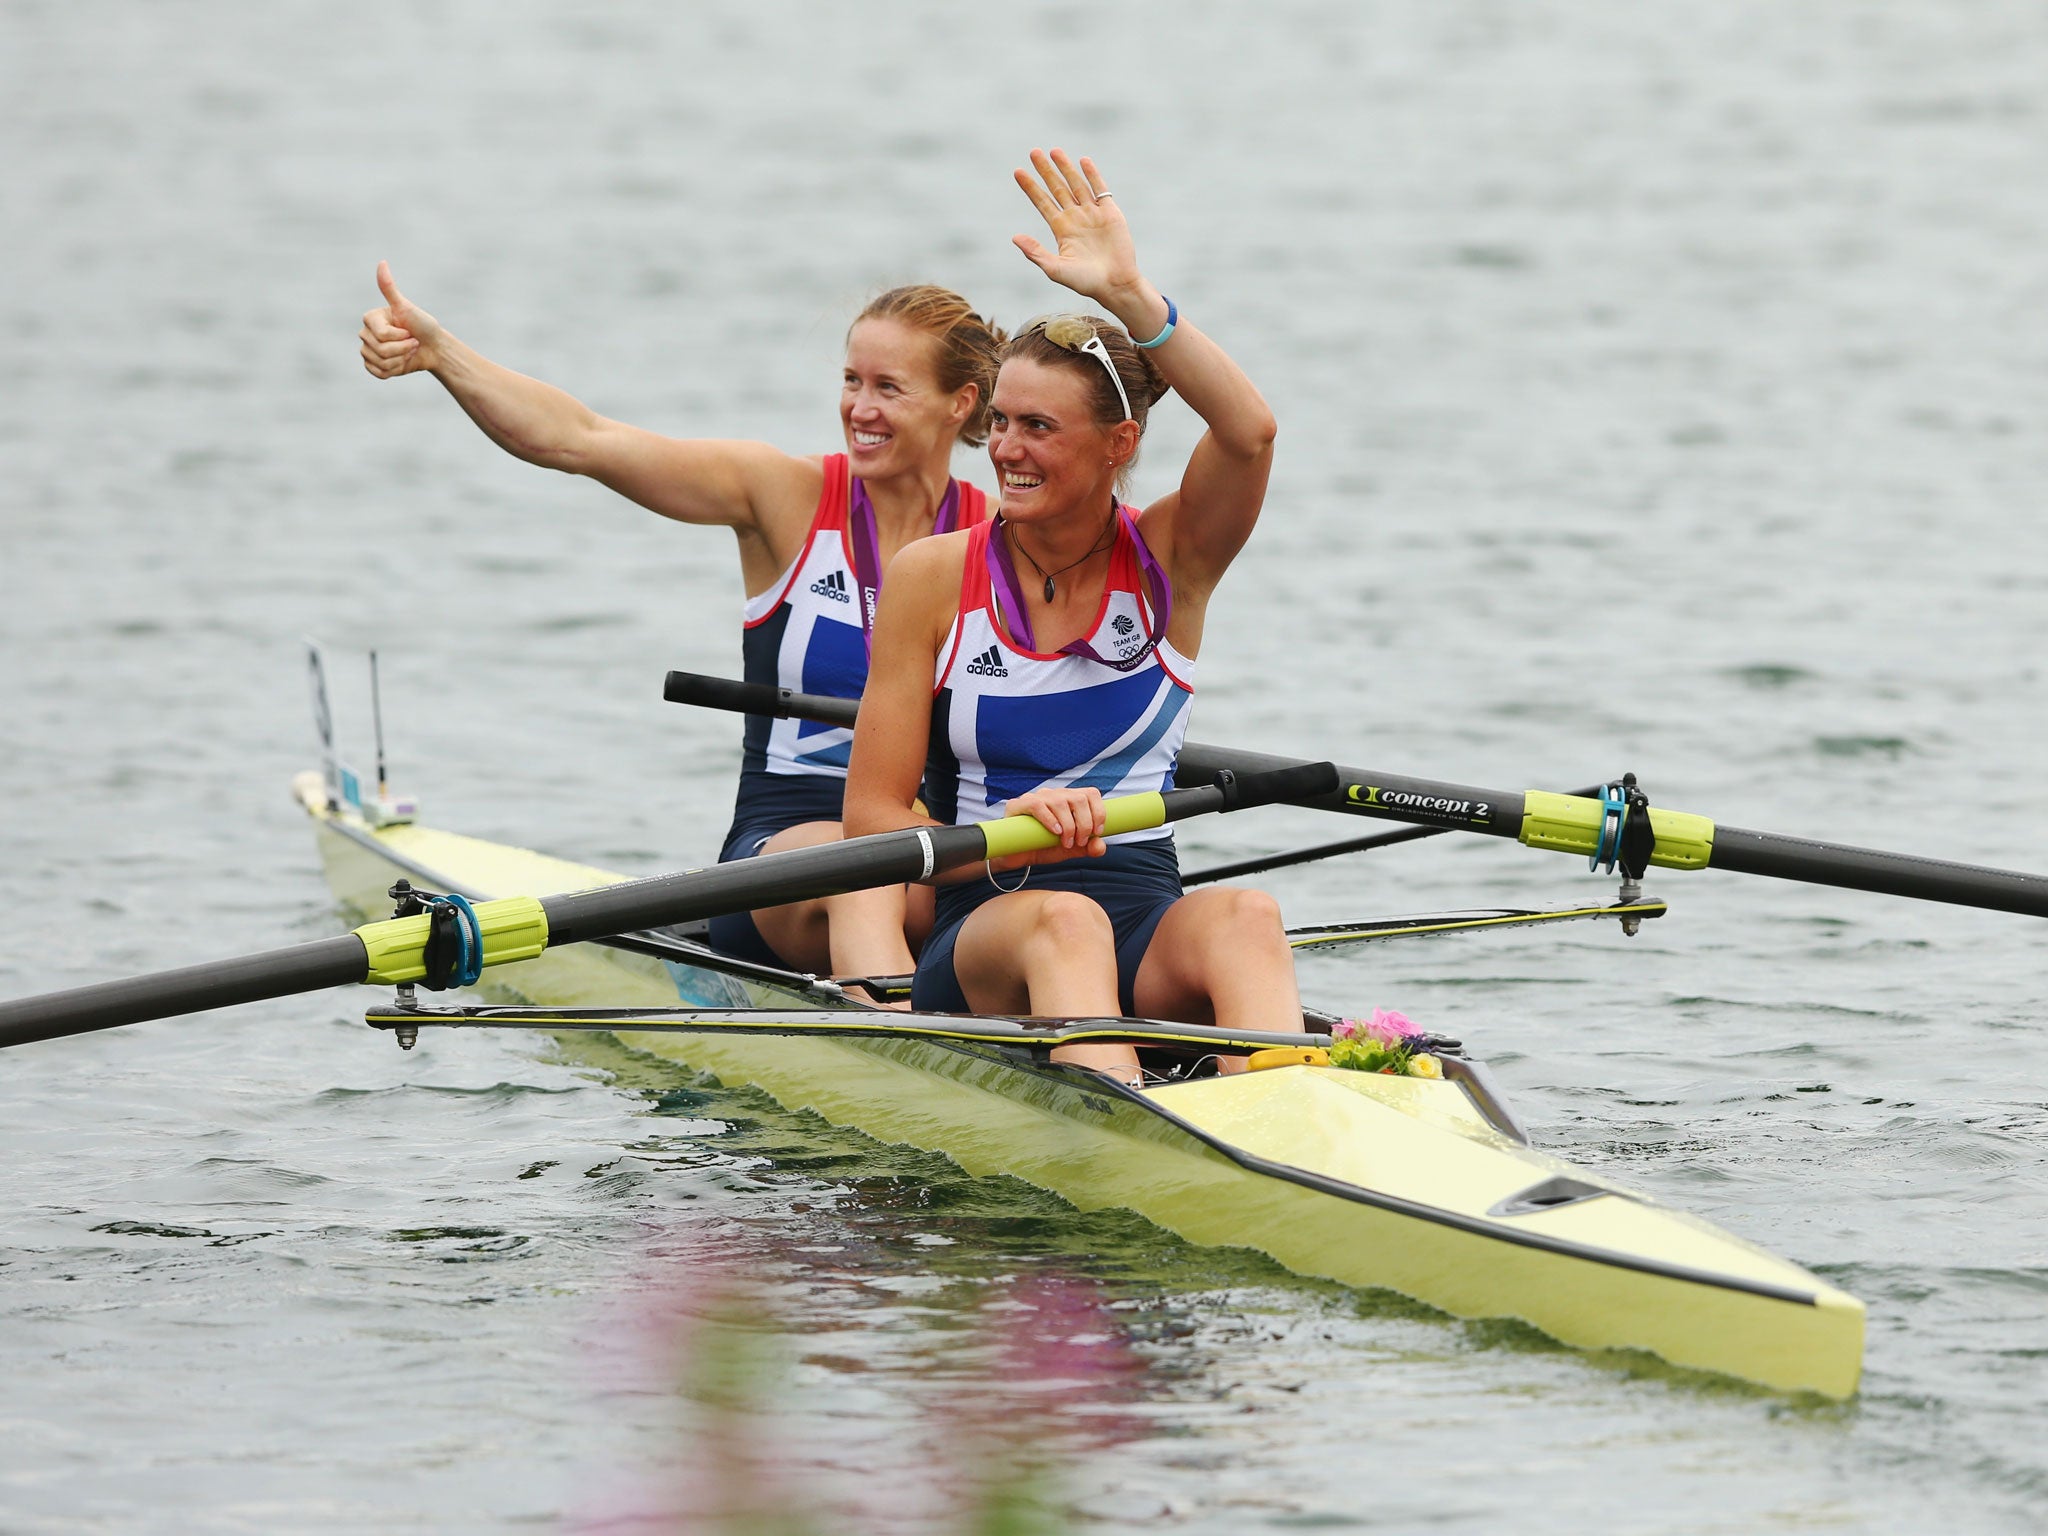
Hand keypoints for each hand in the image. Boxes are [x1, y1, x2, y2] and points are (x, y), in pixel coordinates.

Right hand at [359, 260, 445, 377]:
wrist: (433, 347)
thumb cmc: (422, 325)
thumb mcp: (406, 307)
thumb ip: (389, 288)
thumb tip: (382, 262)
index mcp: (370, 318)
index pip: (382, 335)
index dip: (400, 336)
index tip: (409, 330)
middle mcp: (366, 333)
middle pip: (380, 350)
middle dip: (403, 348)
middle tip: (412, 342)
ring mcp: (368, 350)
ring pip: (380, 362)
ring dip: (400, 359)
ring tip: (408, 351)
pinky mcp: (373, 366)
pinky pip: (378, 373)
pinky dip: (394, 370)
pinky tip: (401, 362)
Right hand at [997, 785, 1108, 866]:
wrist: (1017, 858)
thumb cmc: (1044, 848)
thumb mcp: (1070, 850)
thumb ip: (1088, 848)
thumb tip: (1100, 845)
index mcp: (1069, 800)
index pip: (1091, 794)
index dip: (1099, 812)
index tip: (1097, 832)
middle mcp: (1054, 795)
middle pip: (1078, 798)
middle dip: (1085, 823)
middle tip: (1080, 842)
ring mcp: (1036, 797)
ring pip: (1060, 802)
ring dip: (1069, 825)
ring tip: (1066, 843)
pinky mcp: (1018, 805)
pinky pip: (1037, 805)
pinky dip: (1050, 819)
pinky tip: (1055, 832)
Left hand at [1011, 149, 1143, 308]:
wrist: (1115, 284)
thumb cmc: (1085, 281)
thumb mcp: (1056, 269)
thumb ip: (1036, 252)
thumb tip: (1014, 237)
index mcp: (1061, 229)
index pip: (1042, 202)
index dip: (1030, 187)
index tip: (1017, 172)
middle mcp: (1075, 218)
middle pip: (1057, 188)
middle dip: (1045, 171)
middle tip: (1033, 152)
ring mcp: (1093, 213)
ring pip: (1076, 184)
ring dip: (1065, 167)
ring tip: (1054, 151)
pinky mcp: (1110, 212)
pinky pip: (1100, 189)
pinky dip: (1092, 175)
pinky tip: (1083, 161)